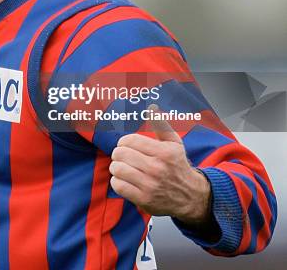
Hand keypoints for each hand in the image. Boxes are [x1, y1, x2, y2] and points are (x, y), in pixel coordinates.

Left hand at [109, 105, 211, 225]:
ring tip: (123, 168)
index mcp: (164, 152)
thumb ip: (161, 125)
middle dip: (119, 154)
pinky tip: (125, 180)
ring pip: (117, 169)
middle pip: (120, 154)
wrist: (191, 197)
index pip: (130, 140)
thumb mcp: (174, 144)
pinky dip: (117, 182)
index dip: (124, 142)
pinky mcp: (144, 199)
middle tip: (123, 157)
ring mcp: (150, 185)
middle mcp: (157, 168)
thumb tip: (151, 107)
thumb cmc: (178, 166)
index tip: (127, 146)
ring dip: (117, 167)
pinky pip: (118, 185)